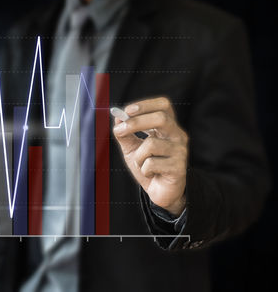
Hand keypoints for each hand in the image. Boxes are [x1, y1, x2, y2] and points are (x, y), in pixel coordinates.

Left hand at [113, 97, 187, 215]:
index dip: (146, 104)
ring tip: (141, 165)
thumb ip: (125, 134)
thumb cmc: (148, 167)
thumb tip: (117, 118)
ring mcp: (180, 151)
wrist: (159, 192)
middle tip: (119, 130)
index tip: (127, 110)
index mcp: (167, 127)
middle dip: (137, 122)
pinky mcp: (179, 167)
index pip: (163, 105)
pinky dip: (144, 170)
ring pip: (151, 144)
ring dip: (137, 156)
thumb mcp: (132, 149)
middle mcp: (177, 135)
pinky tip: (151, 175)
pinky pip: (151, 164)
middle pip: (161, 118)